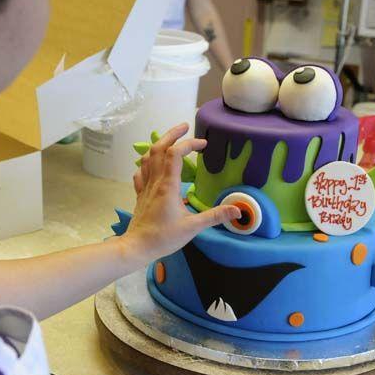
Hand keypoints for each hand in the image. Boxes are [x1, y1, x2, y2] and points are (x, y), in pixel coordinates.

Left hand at [123, 123, 239, 263]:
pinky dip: (147, 163)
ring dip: (159, 144)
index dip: (189, 144)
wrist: (137, 247)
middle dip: (172, 134)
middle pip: (158, 148)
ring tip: (171, 141)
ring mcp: (144, 187)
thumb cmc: (164, 238)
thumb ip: (214, 216)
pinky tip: (153, 165)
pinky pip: (141, 172)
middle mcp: (154, 181)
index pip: (175, 154)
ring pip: (147, 157)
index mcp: (168, 186)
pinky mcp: (139, 195)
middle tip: (185, 127)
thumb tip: (237, 210)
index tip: (203, 145)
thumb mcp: (193, 227)